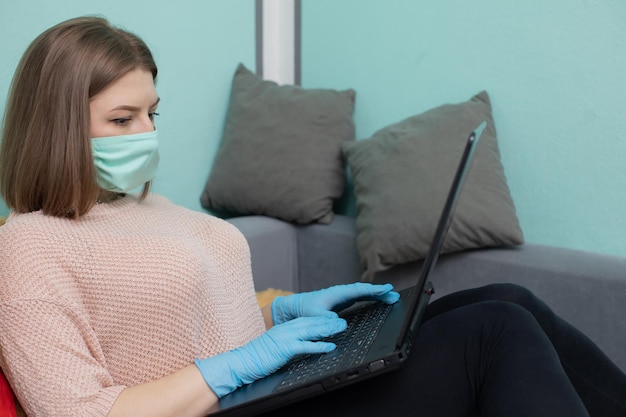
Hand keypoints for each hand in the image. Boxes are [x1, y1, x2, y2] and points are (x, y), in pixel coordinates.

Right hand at [195, 316, 346, 397]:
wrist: (241, 362)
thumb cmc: (256, 357)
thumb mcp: (274, 346)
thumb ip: (286, 343)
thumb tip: (298, 345)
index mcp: (283, 328)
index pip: (305, 321)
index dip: (320, 319)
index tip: (331, 319)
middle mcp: (285, 329)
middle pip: (311, 323)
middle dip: (328, 322)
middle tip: (342, 322)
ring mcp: (285, 337)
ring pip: (311, 331)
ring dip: (327, 329)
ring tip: (341, 329)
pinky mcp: (285, 348)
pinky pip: (305, 346)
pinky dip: (319, 346)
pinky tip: (330, 346)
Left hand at [271, 282, 399, 324]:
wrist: (295, 308)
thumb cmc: (304, 310)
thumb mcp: (315, 316)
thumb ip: (326, 320)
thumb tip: (340, 323)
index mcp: (337, 293)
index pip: (359, 290)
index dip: (373, 290)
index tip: (386, 289)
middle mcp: (342, 293)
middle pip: (364, 291)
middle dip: (380, 292)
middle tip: (395, 295)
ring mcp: (343, 297)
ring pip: (363, 294)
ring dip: (377, 295)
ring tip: (392, 298)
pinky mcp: (343, 303)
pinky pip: (360, 298)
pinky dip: (370, 299)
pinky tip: (378, 301)